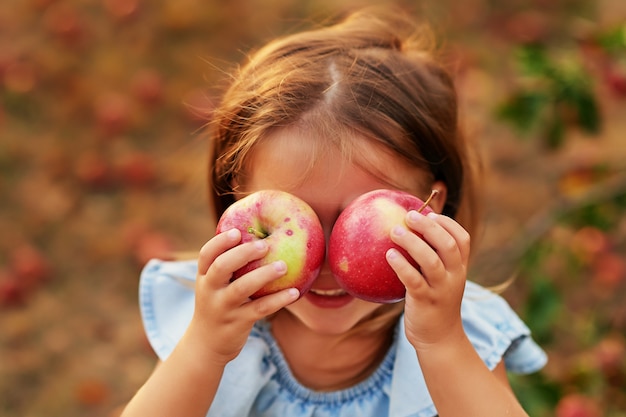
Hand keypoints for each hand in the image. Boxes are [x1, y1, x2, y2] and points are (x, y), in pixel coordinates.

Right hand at [183, 228, 299, 364]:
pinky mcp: (238, 323)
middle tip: (265, 245)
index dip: (220, 242)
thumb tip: (258, 236)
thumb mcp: (214, 286)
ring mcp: (223, 308)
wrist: (206, 344)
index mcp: (204, 277)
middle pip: (222, 267)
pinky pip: (260, 309)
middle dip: (242, 254)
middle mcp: (210, 291)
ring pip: (241, 288)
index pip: (207, 255)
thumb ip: (228, 266)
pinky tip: (295, 292)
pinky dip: (278, 300)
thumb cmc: (218, 305)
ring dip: (263, 275)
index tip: (237, 232)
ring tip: (283, 266)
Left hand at [386, 211, 469, 348]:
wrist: (439, 339)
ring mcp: (441, 290)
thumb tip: (407, 230)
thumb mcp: (440, 279)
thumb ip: (431, 258)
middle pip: (448, 245)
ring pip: (431, 261)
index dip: (447, 223)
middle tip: (408, 216)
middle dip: (429, 226)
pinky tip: (389, 255)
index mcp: (459, 268)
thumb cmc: (434, 303)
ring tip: (394, 231)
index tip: (430, 214)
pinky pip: (414, 281)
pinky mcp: (425, 302)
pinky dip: (401, 265)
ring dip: (412, 242)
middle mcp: (454, 276)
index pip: (462, 238)